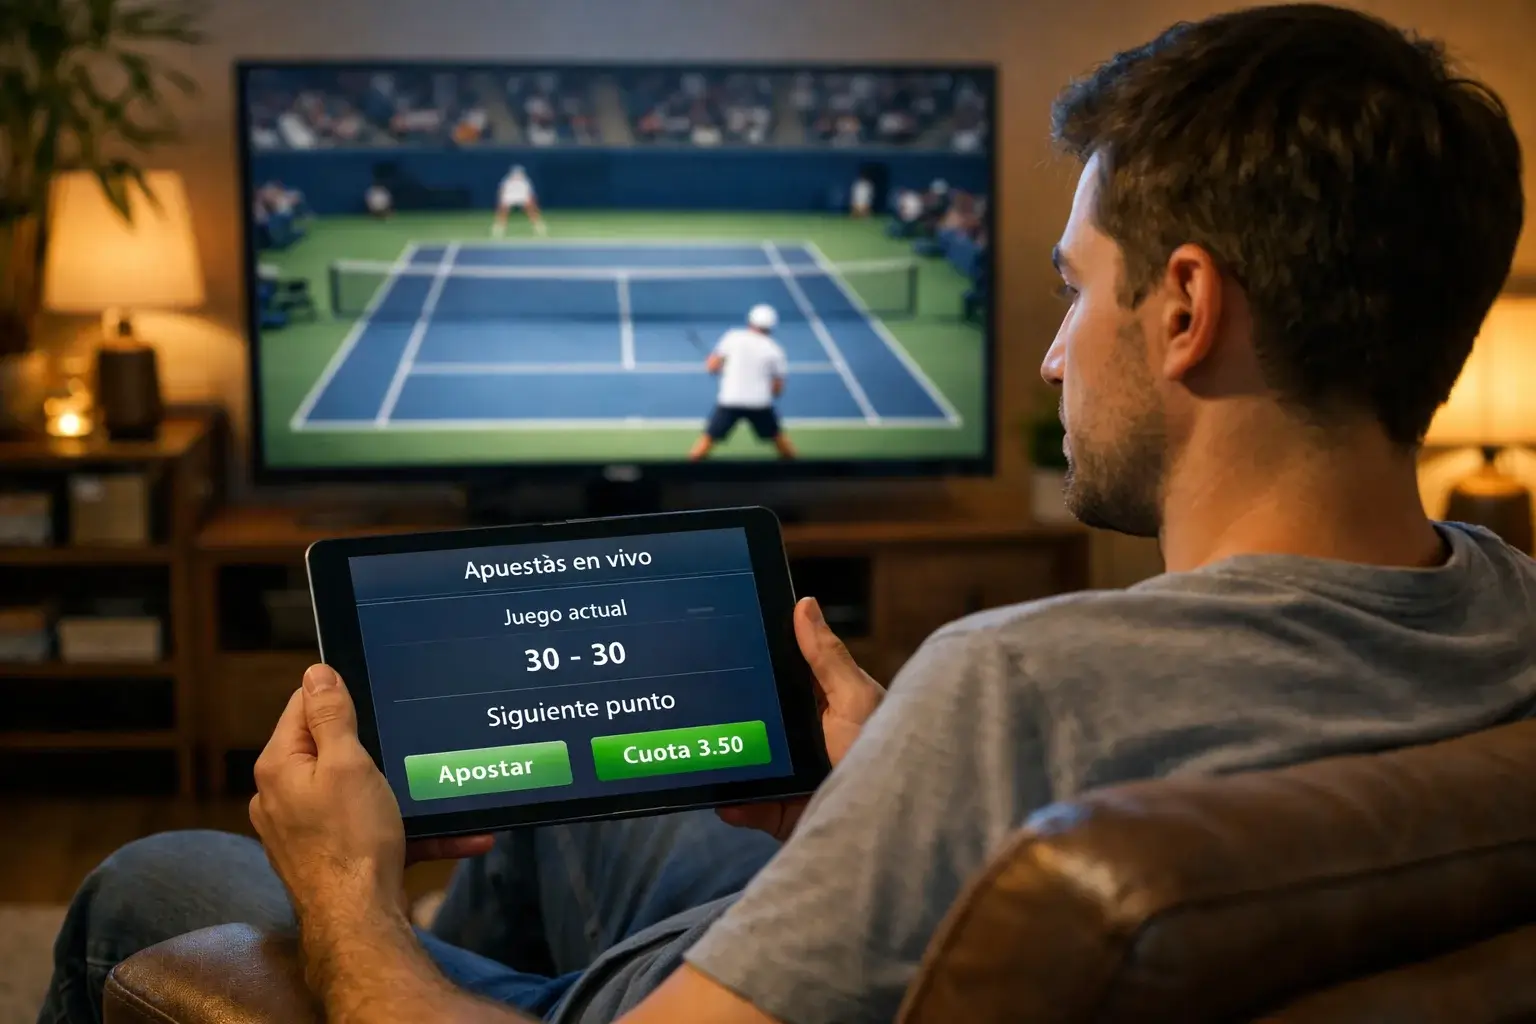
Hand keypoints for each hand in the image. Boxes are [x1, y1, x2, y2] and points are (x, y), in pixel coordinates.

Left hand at [249, 665, 491, 924]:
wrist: (359, 922)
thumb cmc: (352, 841)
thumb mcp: (347, 763)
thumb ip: (330, 716)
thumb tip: (316, 673)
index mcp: (280, 766)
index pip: (303, 707)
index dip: (341, 696)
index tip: (377, 696)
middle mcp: (282, 796)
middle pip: (332, 749)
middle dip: (377, 745)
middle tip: (411, 739)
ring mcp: (304, 830)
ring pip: (358, 792)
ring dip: (401, 791)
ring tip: (440, 788)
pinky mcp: (331, 856)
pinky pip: (371, 829)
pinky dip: (408, 829)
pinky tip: (454, 835)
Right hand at [717, 597, 883, 841]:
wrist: (893, 821)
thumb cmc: (884, 750)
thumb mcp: (854, 698)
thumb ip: (826, 657)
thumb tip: (804, 604)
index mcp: (820, 703)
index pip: (779, 676)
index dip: (753, 662)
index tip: (722, 644)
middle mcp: (803, 737)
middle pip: (757, 720)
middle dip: (731, 716)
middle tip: (700, 704)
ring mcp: (790, 775)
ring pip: (747, 763)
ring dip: (727, 762)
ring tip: (706, 753)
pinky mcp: (783, 811)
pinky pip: (749, 806)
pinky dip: (734, 804)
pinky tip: (725, 798)